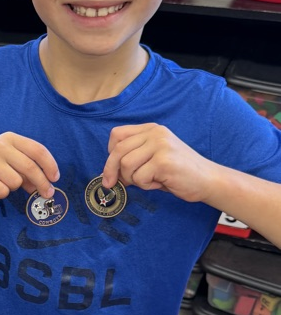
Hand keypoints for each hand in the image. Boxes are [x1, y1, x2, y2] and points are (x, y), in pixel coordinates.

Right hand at [0, 132, 58, 200]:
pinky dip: (2, 193)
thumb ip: (27, 168)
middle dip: (42, 183)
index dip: (50, 165)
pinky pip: (2, 191)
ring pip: (16, 182)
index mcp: (9, 138)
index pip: (37, 150)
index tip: (55, 178)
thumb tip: (46, 184)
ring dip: (15, 187)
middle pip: (30, 167)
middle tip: (47, 193)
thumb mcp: (9, 158)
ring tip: (4, 183)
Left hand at [101, 123, 217, 202]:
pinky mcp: (164, 161)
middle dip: (112, 171)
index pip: (117, 135)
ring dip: (133, 179)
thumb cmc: (178, 172)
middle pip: (118, 151)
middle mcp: (155, 133)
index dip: (110, 154)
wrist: (208, 180)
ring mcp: (160, 145)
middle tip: (112, 184)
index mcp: (151, 129)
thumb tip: (107, 174)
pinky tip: (161, 183)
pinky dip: (146, 186)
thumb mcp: (152, 158)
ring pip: (126, 165)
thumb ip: (132, 158)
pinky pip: (139, 177)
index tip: (111, 170)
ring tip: (150, 180)